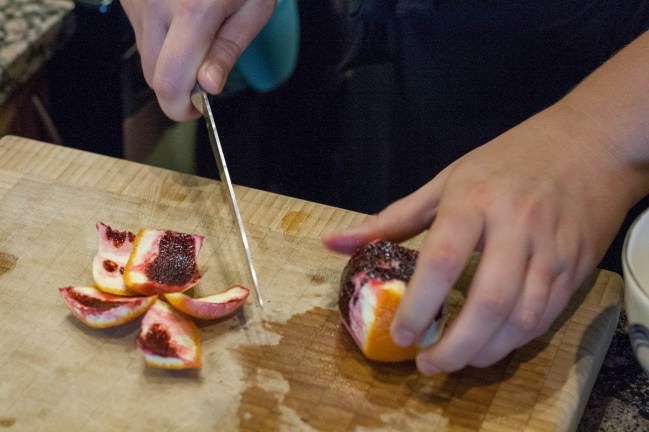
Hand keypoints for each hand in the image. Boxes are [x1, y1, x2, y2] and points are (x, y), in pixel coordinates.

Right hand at [120, 0, 275, 119]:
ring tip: (198, 35)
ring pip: (145, 55)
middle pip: (152, 76)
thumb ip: (227, 50)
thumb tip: (208, 88)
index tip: (198, 110)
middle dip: (178, 87)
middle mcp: (156, 6)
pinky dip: (162, 38)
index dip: (181, 108)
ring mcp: (137, 0)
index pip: (168, 83)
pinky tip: (182, 17)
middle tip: (206, 76)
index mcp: (193, 13)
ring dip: (170, 62)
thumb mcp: (253, 8)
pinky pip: (141, 32)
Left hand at [323, 104, 638, 373]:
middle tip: (428, 364)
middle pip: (489, 301)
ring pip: (522, 318)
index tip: (401, 334)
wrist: (589, 145)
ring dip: (486, 351)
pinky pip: (547, 316)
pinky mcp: (576, 267)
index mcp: (475, 201)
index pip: (443, 259)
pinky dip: (516, 340)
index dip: (420, 305)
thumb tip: (332, 244)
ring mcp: (551, 249)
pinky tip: (491, 345)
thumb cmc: (507, 161)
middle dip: (457, 346)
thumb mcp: (446, 180)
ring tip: (456, 361)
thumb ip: (392, 219)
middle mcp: (516, 227)